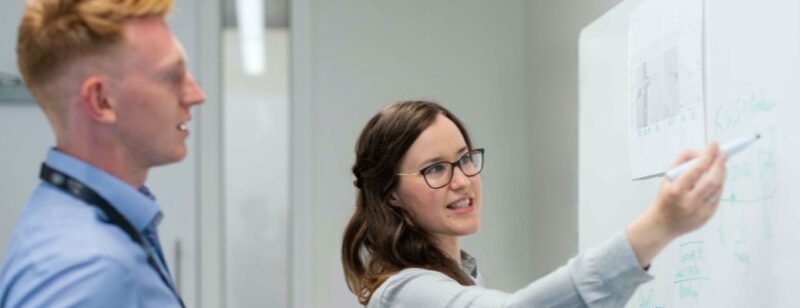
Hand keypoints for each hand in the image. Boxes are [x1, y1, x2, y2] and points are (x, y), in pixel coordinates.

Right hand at [626, 143, 727, 266]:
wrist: (662, 224)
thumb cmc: (665, 197)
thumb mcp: (667, 177)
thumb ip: (682, 161)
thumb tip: (702, 153)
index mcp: (676, 190)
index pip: (697, 169)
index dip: (708, 155)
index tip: (714, 145)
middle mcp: (689, 202)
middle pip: (712, 180)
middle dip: (720, 164)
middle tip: (724, 154)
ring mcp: (699, 211)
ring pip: (718, 188)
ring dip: (721, 174)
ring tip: (720, 165)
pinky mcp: (707, 216)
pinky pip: (717, 197)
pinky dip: (718, 186)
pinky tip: (716, 179)